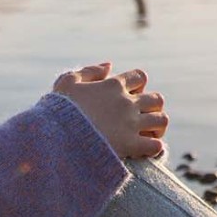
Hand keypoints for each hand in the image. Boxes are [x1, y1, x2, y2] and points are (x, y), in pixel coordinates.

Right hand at [51, 62, 167, 160]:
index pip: (139, 77)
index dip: (138, 85)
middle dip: (152, 107)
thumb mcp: (67, 83)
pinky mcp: (131, 145)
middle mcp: (126, 103)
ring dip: (157, 127)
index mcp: (113, 85)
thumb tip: (109, 66)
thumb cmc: (58, 110)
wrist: (55, 137)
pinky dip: (154, 147)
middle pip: (157, 99)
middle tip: (141, 117)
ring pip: (162, 120)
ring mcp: (131, 124)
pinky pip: (156, 145)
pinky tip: (144, 150)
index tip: (129, 95)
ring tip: (148, 134)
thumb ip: (88, 71)